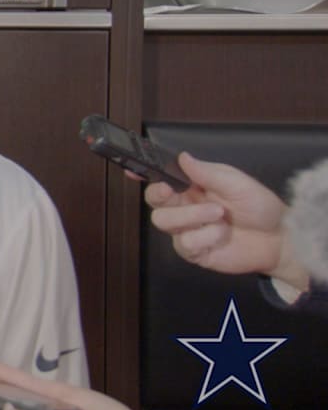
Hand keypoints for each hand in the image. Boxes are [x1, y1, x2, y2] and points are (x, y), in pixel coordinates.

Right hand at [146, 152, 308, 291]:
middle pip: (153, 202)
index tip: (131, 169)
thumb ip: (207, 172)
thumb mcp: (236, 182)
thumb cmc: (259, 207)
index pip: (159, 179)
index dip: (142, 174)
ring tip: (219, 214)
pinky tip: (221, 234)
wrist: (278, 239)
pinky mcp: (194, 251)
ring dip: (192, 216)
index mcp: (191, 187)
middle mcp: (184, 208)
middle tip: (176, 191)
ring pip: (164, 222)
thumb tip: (183, 157)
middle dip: (162, 195)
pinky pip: (184, 243)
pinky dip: (205, 236)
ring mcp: (187, 231)